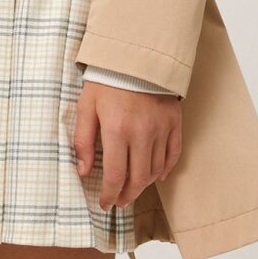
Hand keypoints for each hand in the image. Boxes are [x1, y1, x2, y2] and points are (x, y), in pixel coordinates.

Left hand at [73, 81, 181, 210]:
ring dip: (143, 185)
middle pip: (138, 179)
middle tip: (118, 201)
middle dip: (127, 196)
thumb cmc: (106, 81)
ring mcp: (161, 129)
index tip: (104, 203)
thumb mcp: (86, 106)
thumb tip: (83, 171)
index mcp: (117, 131)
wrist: (137, 55)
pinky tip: (156, 176)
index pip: (115, 176)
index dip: (109, 195)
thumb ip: (83, 140)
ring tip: (132, 189)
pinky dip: (165, 169)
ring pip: (156, 170)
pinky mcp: (174, 122)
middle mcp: (142, 134)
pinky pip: (173, 154)